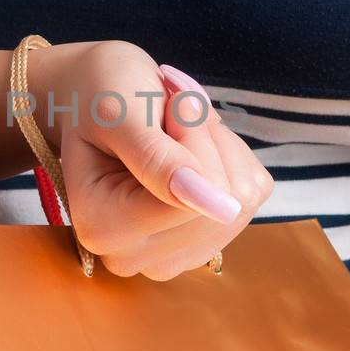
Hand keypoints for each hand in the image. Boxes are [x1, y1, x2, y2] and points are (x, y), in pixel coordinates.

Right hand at [28, 40, 272, 278]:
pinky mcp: (207, 239)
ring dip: (218, 145)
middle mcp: (134, 255)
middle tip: (168, 112)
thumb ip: (158, 160)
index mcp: (100, 229)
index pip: (186, 199)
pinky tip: (191, 144)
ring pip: (242, 199)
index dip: (190, 139)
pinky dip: (230, 154)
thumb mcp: (118, 112)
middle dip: (204, 140)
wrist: (96, 95)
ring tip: (175, 127)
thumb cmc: (98, 96)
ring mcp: (173, 253)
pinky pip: (253, 193)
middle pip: (219, 203)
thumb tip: (219, 207)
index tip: (166, 104)